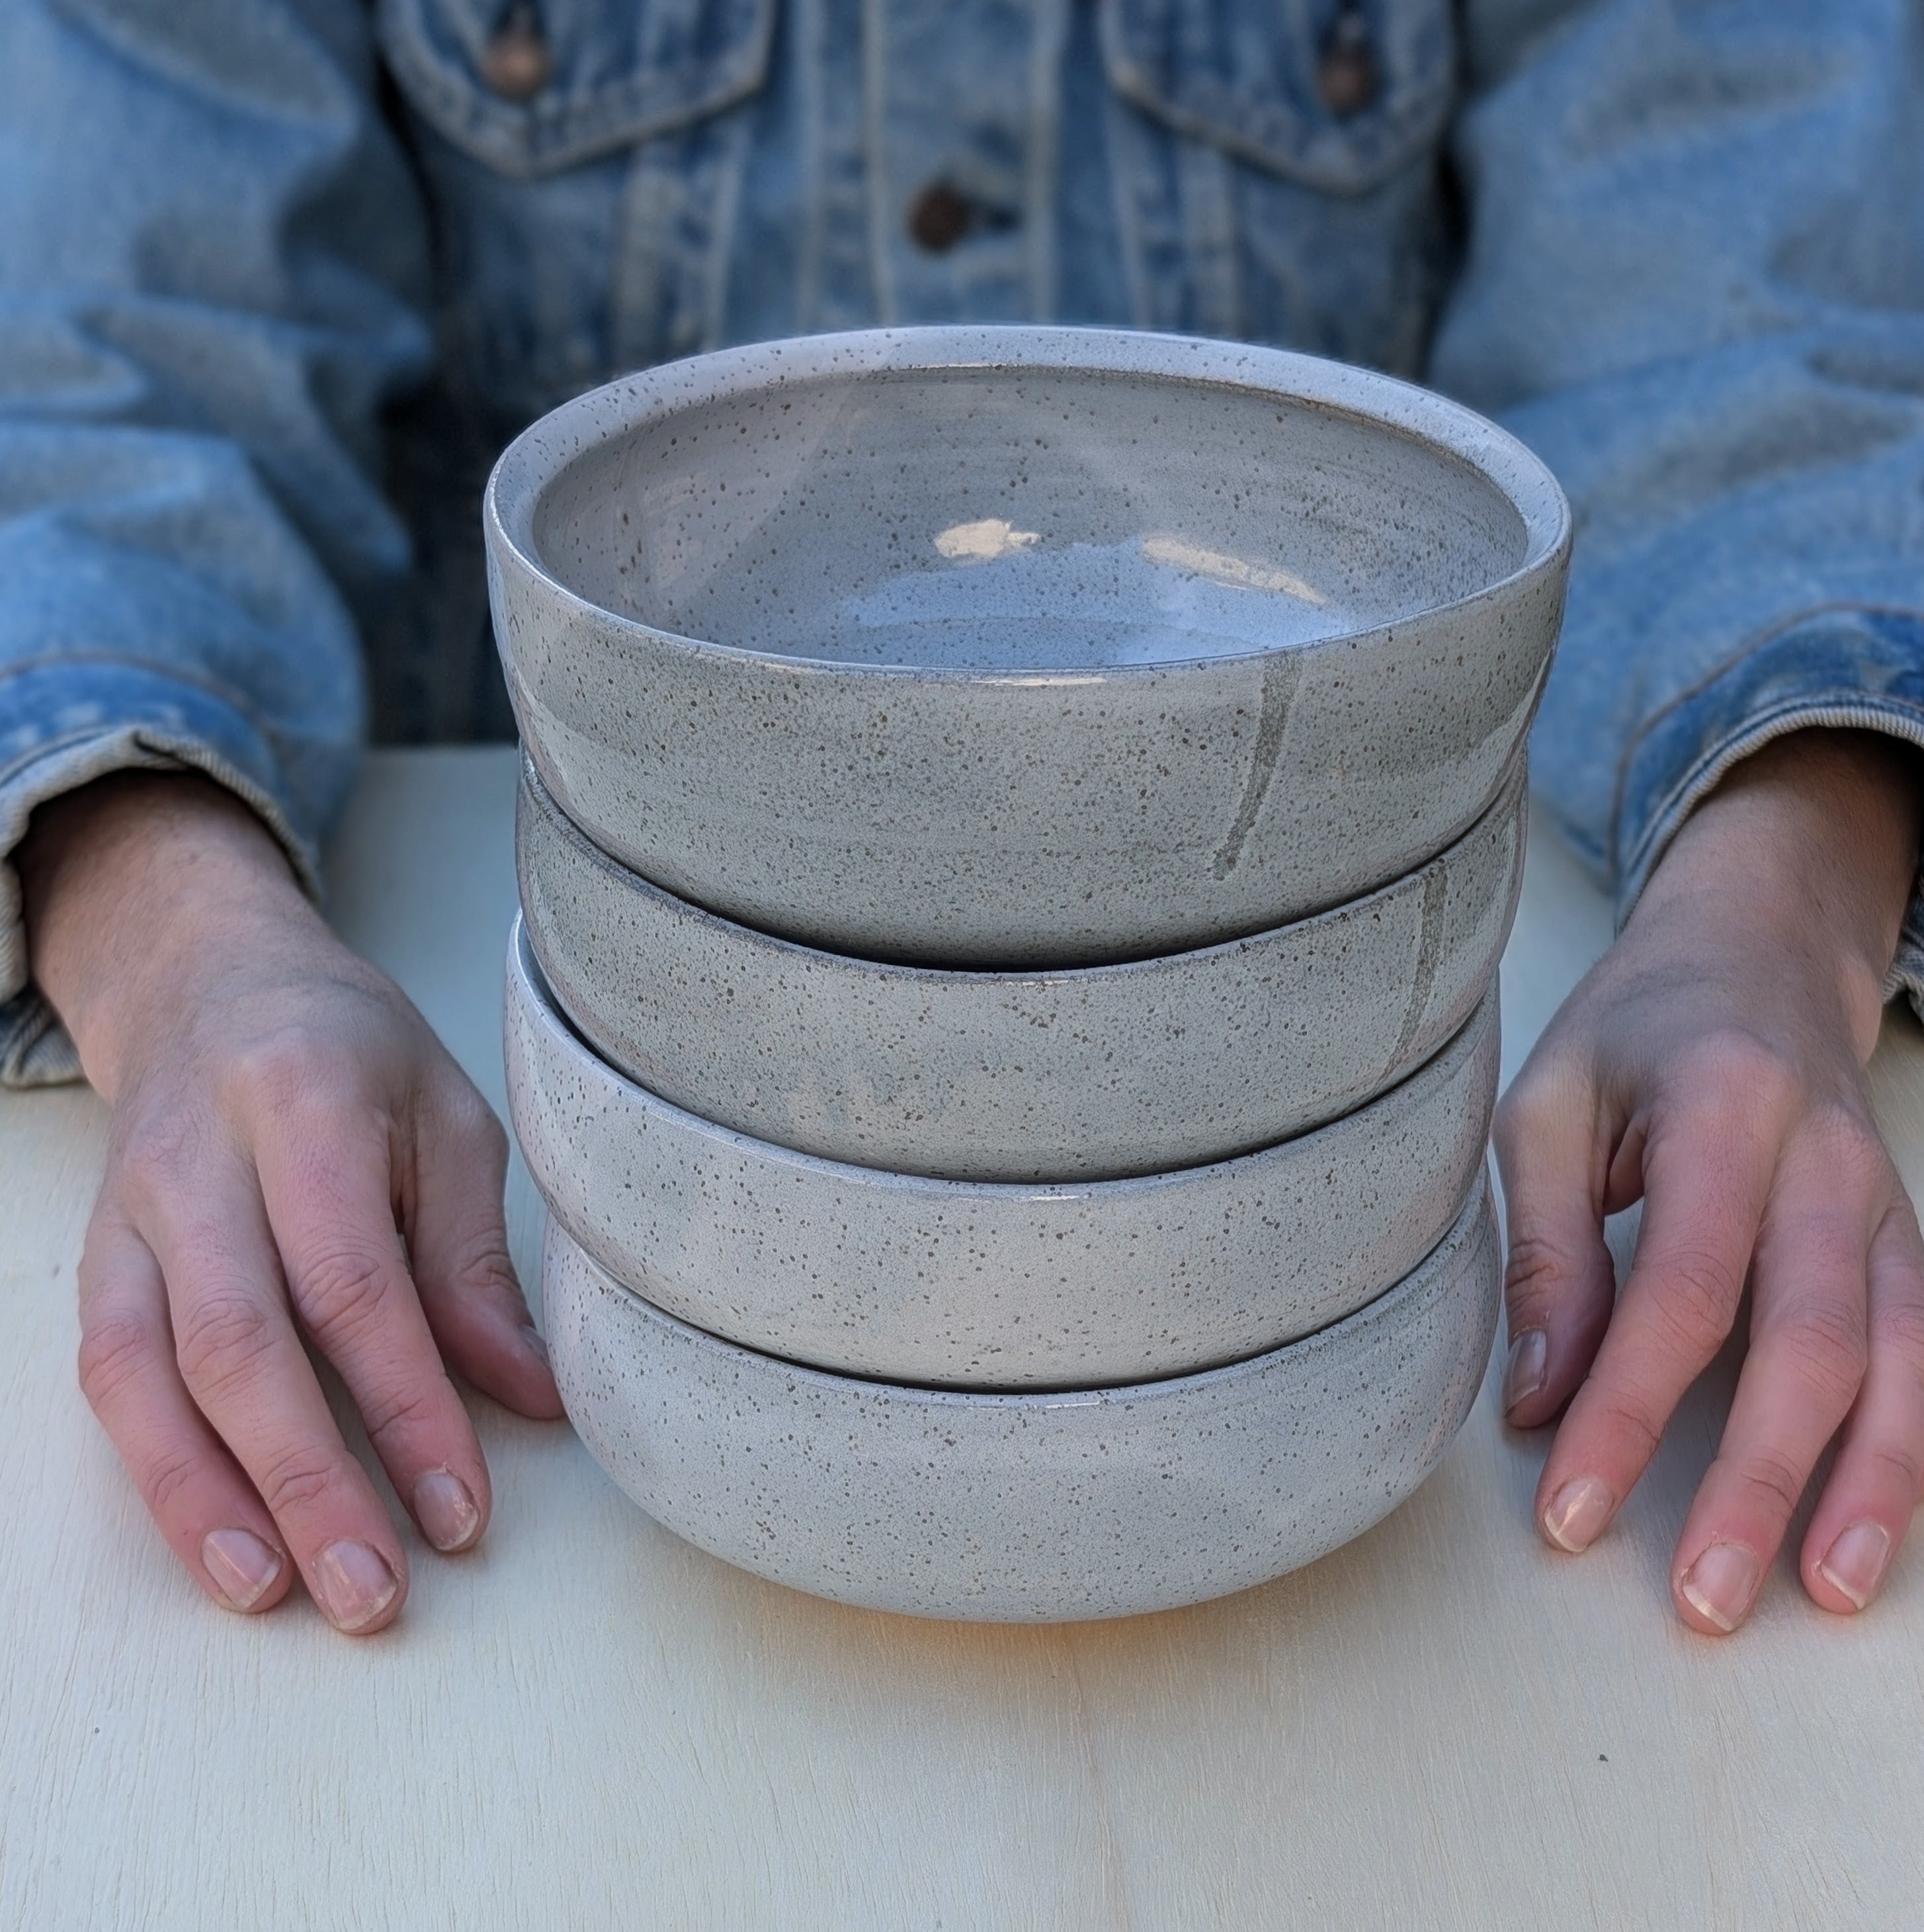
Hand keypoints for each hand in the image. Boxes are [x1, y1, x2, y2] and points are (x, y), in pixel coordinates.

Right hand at [20, 771, 562, 1632]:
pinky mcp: (96, 1261)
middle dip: (306, 1481)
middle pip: (240, 1342)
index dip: (409, 1408)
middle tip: (373, 1592)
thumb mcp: (448, 1120)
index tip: (461, 1510)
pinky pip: (108, 1379)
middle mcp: (199, 1165)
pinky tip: (216, 1543)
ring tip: (276, 1595)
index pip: (355, 1284)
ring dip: (206, 1500)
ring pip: (145, 1374)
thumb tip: (529, 1395)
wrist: (210, 983)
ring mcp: (130, 1217)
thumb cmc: (350, 1052)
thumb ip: (473, 1258)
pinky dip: (158, 1470)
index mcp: (303, 1107)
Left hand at [1498, 729, 1923, 1632]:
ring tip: (1819, 1592)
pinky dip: (1909, 1444)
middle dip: (1757, 1480)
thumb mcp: (1548, 1107)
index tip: (1570, 1510)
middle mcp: (1825, 1164)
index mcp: (1721, 1113)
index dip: (1628, 1411)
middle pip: (1806, 1342)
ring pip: (1893, 1361)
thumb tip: (1536, 1402)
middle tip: (1701, 1598)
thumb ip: (1546, 1251)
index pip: (1680, 1291)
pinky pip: (1923, 1351)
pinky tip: (1876, 1526)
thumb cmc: (1633, 1031)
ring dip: (1864, 1485)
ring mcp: (1885, 1203)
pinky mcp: (1905, 1238)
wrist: (1751, 953)